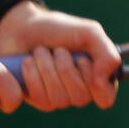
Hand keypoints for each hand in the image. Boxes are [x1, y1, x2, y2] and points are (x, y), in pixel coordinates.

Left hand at [0, 0, 119, 110]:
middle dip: (65, 68)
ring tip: (40, 51)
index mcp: (97, 75)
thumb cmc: (57, 29)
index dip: (96, 83)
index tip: (82, 60)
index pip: (106, 97)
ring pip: (59, 99)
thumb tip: (104, 80)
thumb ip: (107, 53)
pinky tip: (28, 61)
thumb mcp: (88, 32)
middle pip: (80, 98)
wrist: (21, 27)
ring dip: (47, 69)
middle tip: (58, 49)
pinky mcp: (38, 100)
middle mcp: (80, 91)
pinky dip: (33, 75)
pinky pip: (40, 98)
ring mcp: (59, 98)